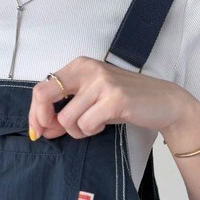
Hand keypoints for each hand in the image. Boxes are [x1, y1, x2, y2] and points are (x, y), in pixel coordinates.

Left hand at [28, 56, 198, 139]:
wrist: (164, 102)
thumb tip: (41, 129)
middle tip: (53, 133)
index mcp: (79, 65)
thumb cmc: (125, 100)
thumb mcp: (91, 98)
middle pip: (44, 96)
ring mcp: (102, 83)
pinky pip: (86, 125)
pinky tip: (104, 124)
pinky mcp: (114, 99)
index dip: (34, 112)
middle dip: (44, 121)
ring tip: (94, 124)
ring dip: (77, 130)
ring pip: (67, 118)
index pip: (42, 88)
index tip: (37, 130)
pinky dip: (91, 131)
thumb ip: (66, 109)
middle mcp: (88, 69)